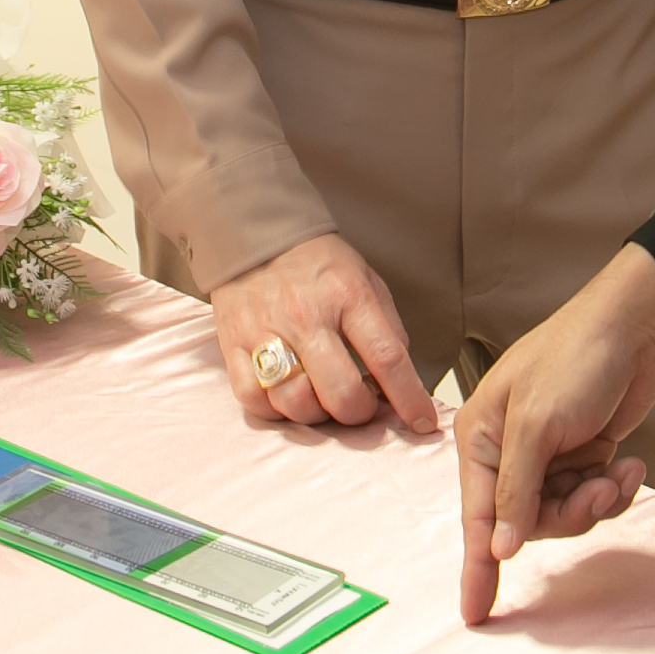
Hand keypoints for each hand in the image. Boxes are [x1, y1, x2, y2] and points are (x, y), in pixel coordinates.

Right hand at [209, 234, 439, 436]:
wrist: (254, 231)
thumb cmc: (316, 263)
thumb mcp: (366, 282)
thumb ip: (387, 331)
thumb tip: (401, 385)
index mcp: (348, 295)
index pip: (387, 358)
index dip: (409, 399)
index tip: (421, 422)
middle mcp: (306, 315)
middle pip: (340, 392)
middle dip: (358, 413)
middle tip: (359, 405)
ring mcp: (266, 331)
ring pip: (296, 403)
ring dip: (316, 415)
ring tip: (321, 399)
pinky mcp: (232, 345)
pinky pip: (255, 400)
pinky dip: (275, 410)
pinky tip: (287, 395)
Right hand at [454, 248, 654, 623]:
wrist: (637, 327)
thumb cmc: (576, 357)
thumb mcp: (537, 424)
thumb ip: (516, 491)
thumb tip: (499, 548)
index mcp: (481, 437)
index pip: (478, 517)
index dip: (477, 567)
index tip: (476, 614)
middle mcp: (508, 450)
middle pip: (526, 522)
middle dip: (567, 514)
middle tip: (595, 492)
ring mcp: (548, 456)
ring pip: (563, 514)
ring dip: (595, 501)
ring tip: (619, 472)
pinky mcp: (582, 456)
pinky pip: (590, 498)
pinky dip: (612, 489)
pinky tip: (630, 464)